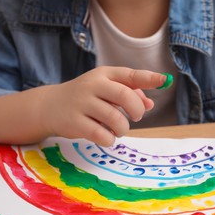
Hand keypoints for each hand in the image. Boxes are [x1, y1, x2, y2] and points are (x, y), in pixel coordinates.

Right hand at [40, 66, 166, 145]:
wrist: (49, 106)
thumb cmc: (86, 97)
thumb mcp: (105, 90)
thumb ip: (129, 93)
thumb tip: (150, 104)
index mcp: (104, 75)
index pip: (130, 75)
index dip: (149, 78)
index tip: (165, 81)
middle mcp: (93, 85)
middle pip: (125, 96)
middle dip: (137, 109)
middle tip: (136, 117)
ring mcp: (82, 103)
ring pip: (115, 119)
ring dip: (123, 128)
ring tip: (118, 129)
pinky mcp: (74, 122)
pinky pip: (102, 135)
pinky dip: (109, 139)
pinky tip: (105, 136)